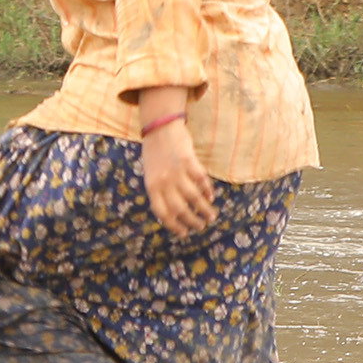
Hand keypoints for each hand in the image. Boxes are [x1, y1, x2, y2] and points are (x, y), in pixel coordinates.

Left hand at [138, 117, 215, 236]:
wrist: (159, 129)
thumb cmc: (155, 155)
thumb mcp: (151, 175)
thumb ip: (160, 192)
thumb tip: (174, 214)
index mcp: (151, 186)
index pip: (162, 212)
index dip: (174, 225)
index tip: (184, 233)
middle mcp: (163, 181)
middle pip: (180, 208)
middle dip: (192, 221)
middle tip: (201, 226)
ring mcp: (176, 172)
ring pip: (194, 197)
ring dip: (204, 209)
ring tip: (211, 216)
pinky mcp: (189, 162)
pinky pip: (201, 181)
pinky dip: (207, 191)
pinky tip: (211, 197)